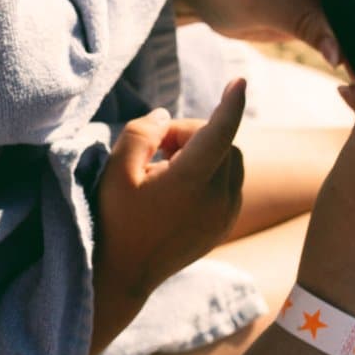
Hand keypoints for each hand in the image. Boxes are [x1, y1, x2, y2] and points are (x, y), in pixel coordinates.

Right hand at [89, 80, 246, 354]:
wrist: (124, 274)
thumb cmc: (115, 218)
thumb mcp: (117, 170)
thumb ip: (142, 134)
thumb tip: (165, 118)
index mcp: (190, 181)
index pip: (220, 131)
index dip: (231, 103)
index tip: (239, 81)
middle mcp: (217, 198)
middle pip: (222, 142)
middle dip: (192, 134)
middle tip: (157, 148)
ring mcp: (226, 214)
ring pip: (230, 161)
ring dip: (205, 152)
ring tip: (167, 168)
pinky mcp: (225, 225)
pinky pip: (230, 183)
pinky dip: (212, 173)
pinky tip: (179, 188)